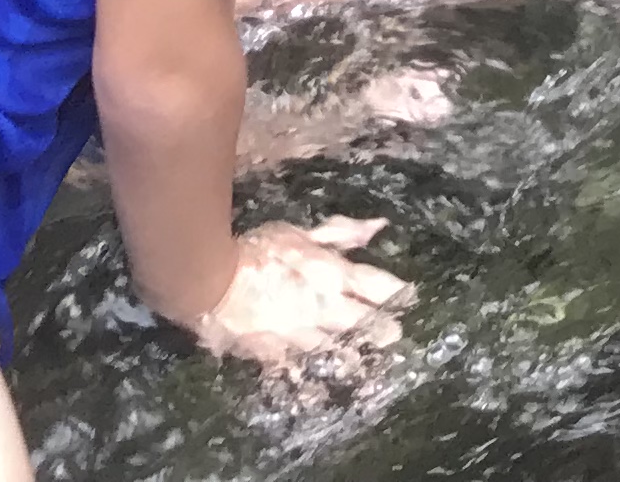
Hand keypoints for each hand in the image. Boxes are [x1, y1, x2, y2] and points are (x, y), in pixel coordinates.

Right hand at [185, 216, 409, 367]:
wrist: (210, 283)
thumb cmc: (257, 251)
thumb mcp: (301, 235)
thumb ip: (339, 234)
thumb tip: (377, 228)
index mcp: (332, 275)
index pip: (374, 284)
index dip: (393, 291)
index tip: (410, 296)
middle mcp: (322, 308)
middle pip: (360, 321)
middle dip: (379, 329)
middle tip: (395, 338)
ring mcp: (298, 334)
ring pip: (332, 348)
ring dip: (350, 356)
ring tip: (365, 365)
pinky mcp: (272, 353)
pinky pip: (295, 369)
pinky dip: (307, 380)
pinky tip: (317, 392)